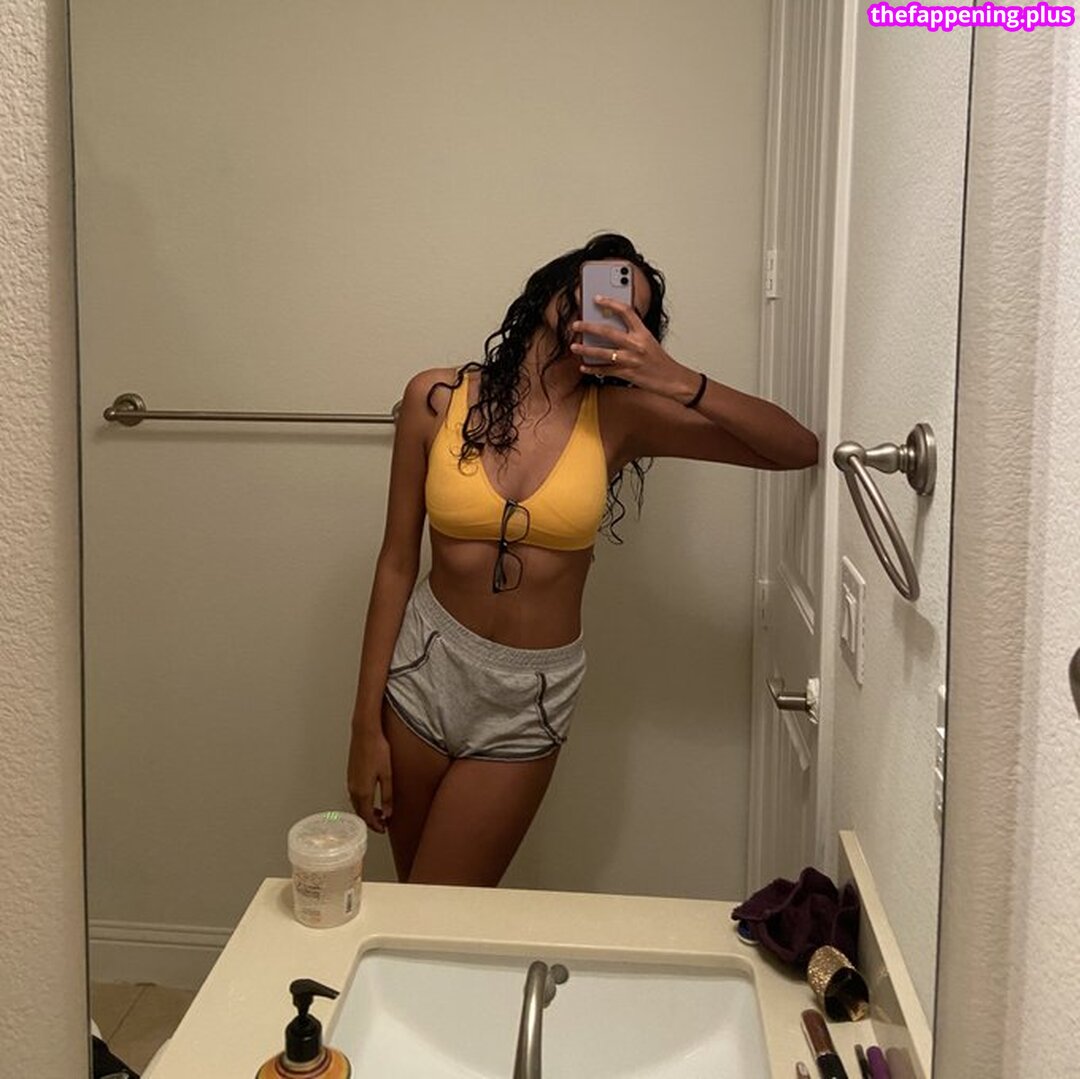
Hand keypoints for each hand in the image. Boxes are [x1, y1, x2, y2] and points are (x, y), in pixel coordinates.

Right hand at [347, 726, 393, 832]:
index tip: (383, 829)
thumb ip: (387, 796)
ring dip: (366, 811)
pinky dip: (362, 802)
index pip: (367, 816)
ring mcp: (350, 781)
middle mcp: (353, 788)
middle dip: (370, 820)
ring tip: (379, 812)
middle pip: (360, 812)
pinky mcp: (350, 774)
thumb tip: (387, 813)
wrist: (365, 732)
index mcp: (363, 791)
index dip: (375, 825)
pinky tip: (371, 797)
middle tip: (382, 823)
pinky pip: (354, 795)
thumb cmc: (377, 749)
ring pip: (356, 804)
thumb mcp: (387, 775)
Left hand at [571, 296, 698, 401]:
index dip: (610, 303)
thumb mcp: (649, 342)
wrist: (672, 379)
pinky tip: (583, 367)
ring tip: (574, 346)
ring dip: (585, 349)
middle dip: (589, 326)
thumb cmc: (660, 361)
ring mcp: (630, 360)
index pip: (626, 311)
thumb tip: (611, 329)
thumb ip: (633, 334)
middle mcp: (636, 344)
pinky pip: (605, 370)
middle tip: (576, 324)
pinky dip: (592, 369)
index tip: (597, 299)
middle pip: (608, 332)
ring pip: (602, 352)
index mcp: (643, 333)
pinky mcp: (627, 373)